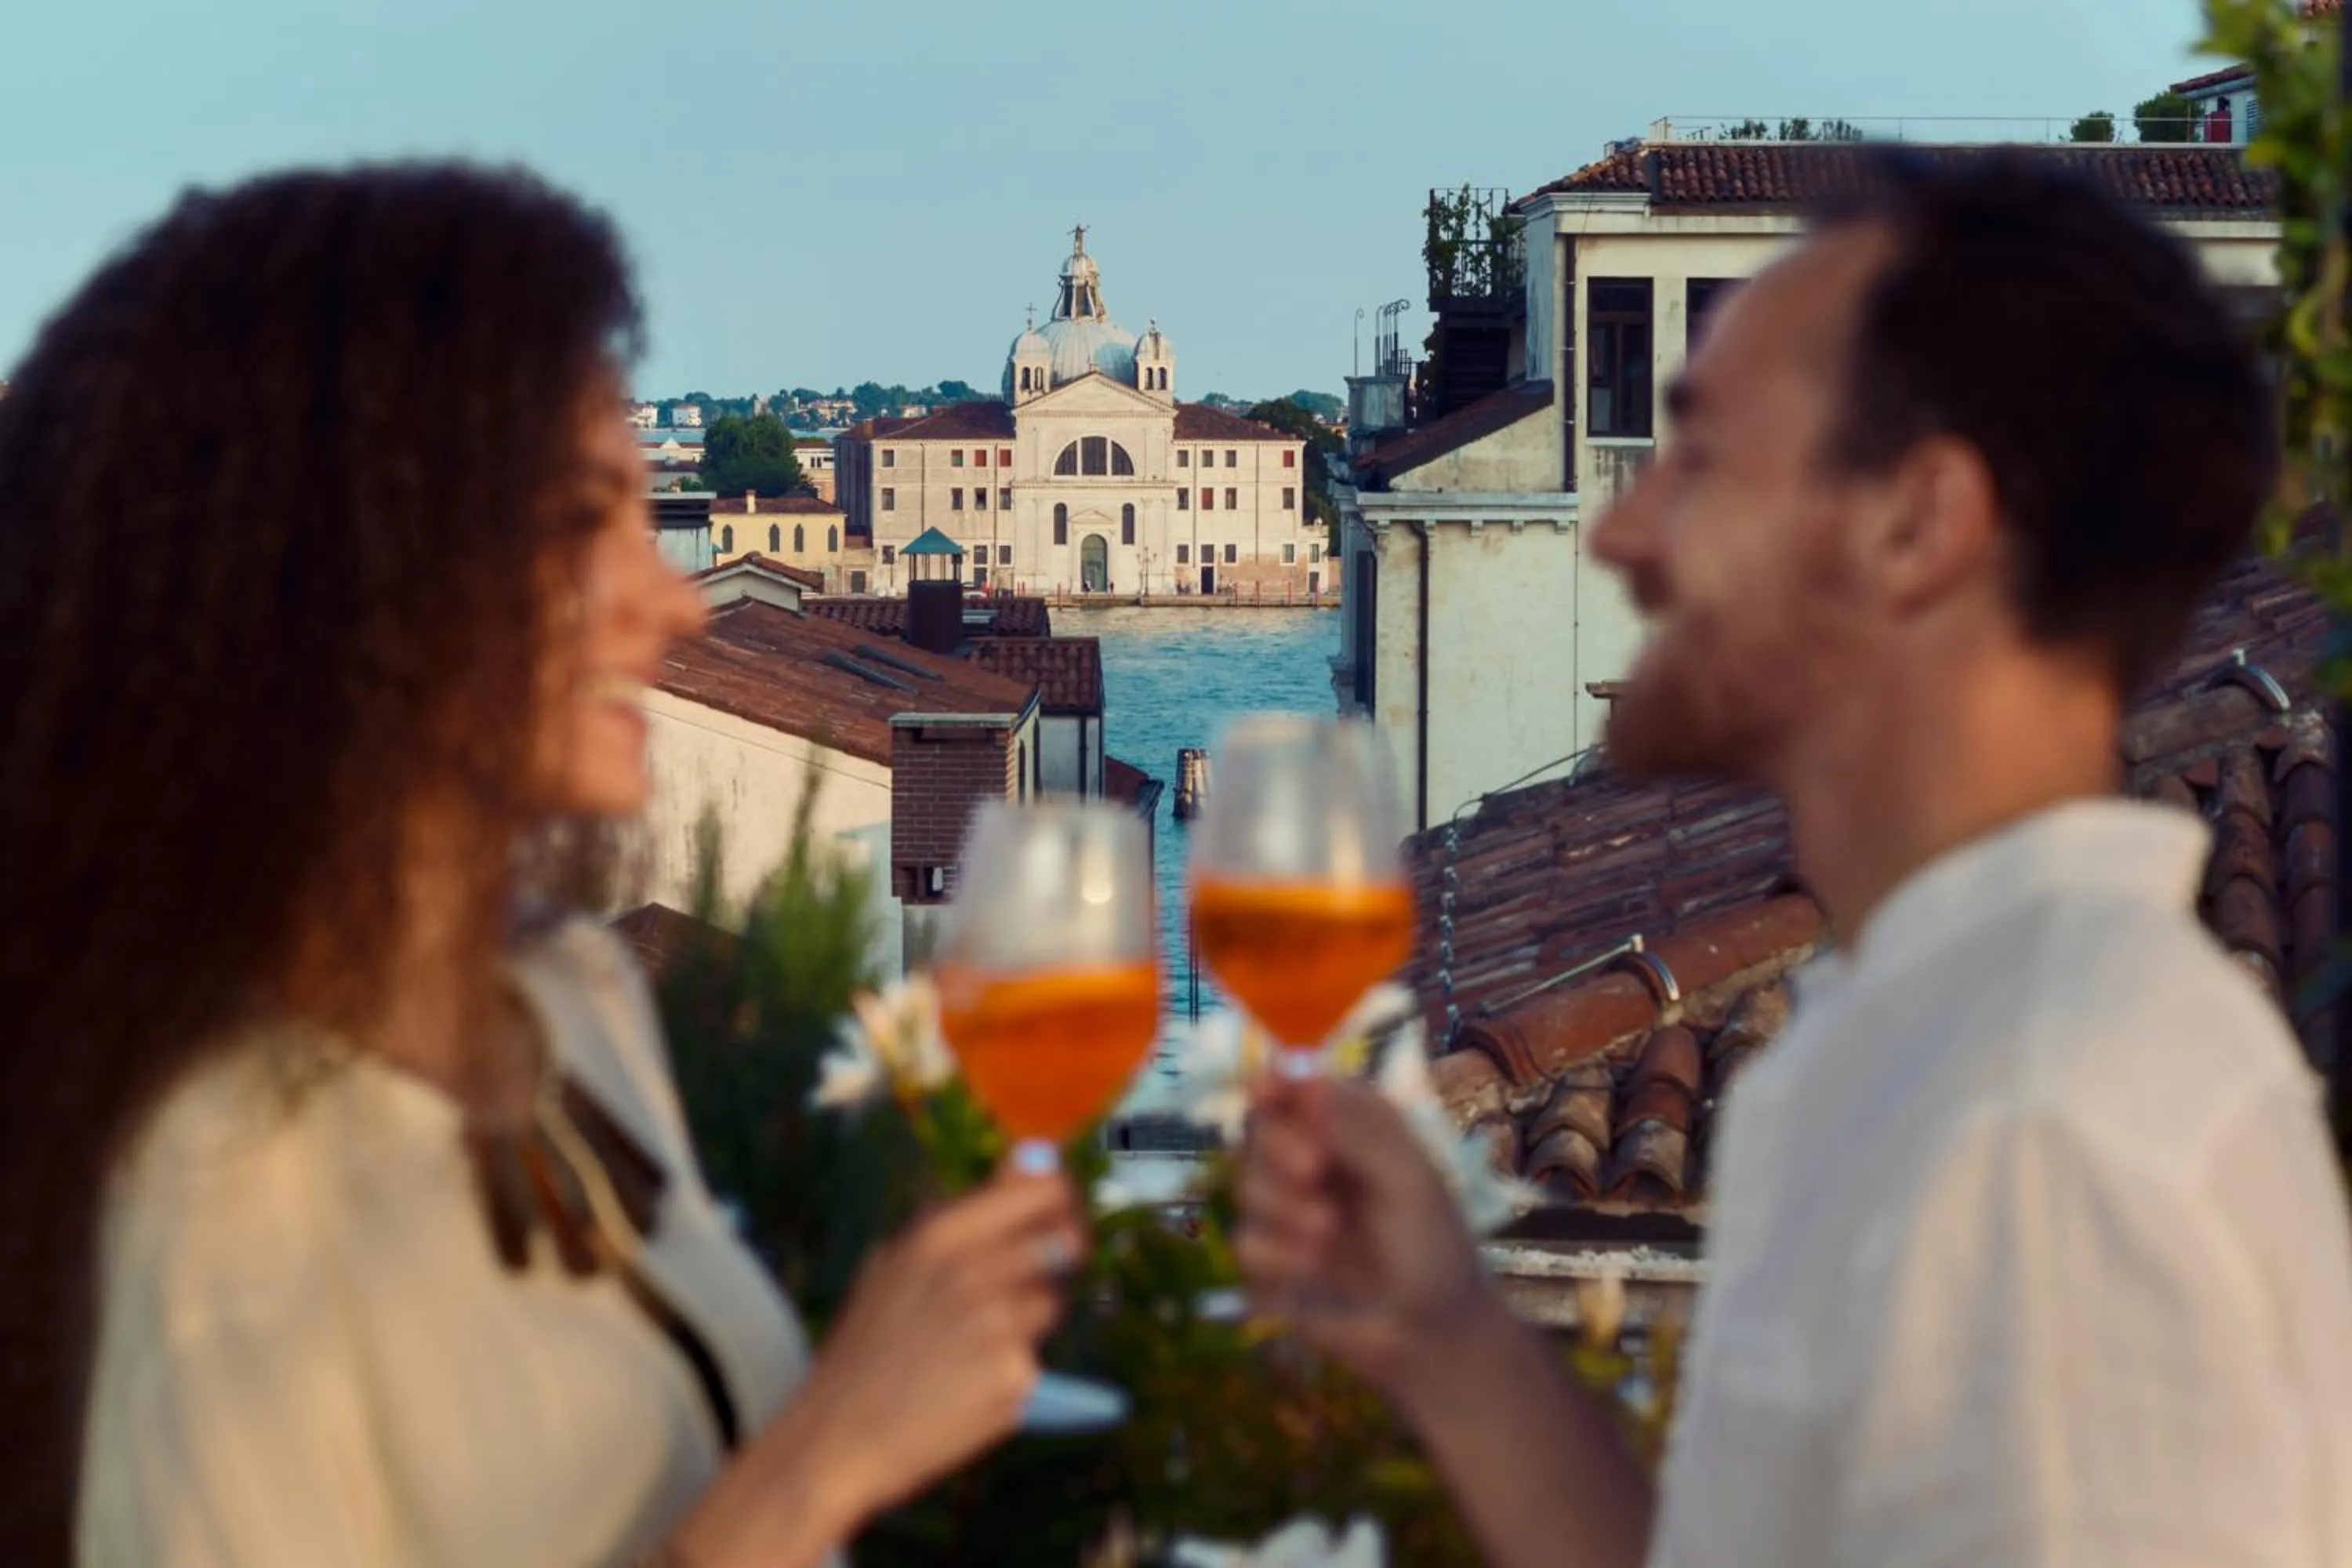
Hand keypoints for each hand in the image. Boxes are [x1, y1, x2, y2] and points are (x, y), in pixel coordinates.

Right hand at [793, 1164, 1083, 1514]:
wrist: (837, 1435)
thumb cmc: (868, 1345)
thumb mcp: (898, 1261)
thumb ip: (968, 1212)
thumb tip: (1033, 1158)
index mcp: (941, 1233)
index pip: (1043, 1189)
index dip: (1061, 1201)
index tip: (1061, 1217)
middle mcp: (974, 1269)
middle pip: (1062, 1243)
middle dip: (1059, 1260)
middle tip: (1030, 1284)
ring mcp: (997, 1323)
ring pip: (1052, 1303)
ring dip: (1030, 1321)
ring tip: (973, 1345)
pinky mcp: (1013, 1375)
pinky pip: (1036, 1359)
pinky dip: (1013, 1371)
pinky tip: (967, 1385)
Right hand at [1235, 1074, 1499, 1410]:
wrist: (1431, 1338)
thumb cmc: (1434, 1248)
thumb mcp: (1408, 1178)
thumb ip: (1355, 1124)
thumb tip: (1300, 1065)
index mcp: (1349, 1130)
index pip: (1295, 1089)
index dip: (1273, 1083)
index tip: (1267, 1087)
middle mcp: (1312, 1162)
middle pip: (1258, 1130)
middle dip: (1280, 1148)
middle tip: (1315, 1170)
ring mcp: (1287, 1213)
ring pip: (1245, 1184)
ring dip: (1285, 1207)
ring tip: (1329, 1232)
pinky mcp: (1270, 1264)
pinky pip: (1244, 1241)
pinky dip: (1278, 1254)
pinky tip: (1314, 1268)